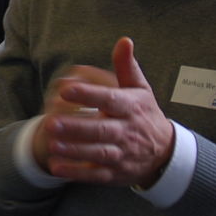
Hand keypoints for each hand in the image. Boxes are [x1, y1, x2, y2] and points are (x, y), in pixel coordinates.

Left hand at [33, 37, 173, 187]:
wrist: (165, 154)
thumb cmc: (144, 114)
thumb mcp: (140, 89)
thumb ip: (127, 67)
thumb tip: (124, 40)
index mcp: (130, 108)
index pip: (109, 100)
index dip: (88, 94)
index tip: (66, 88)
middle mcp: (126, 132)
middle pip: (100, 130)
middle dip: (76, 127)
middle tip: (51, 122)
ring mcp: (121, 155)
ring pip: (97, 153)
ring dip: (74, 150)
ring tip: (51, 143)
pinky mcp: (114, 174)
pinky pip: (95, 175)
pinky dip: (76, 173)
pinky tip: (56, 167)